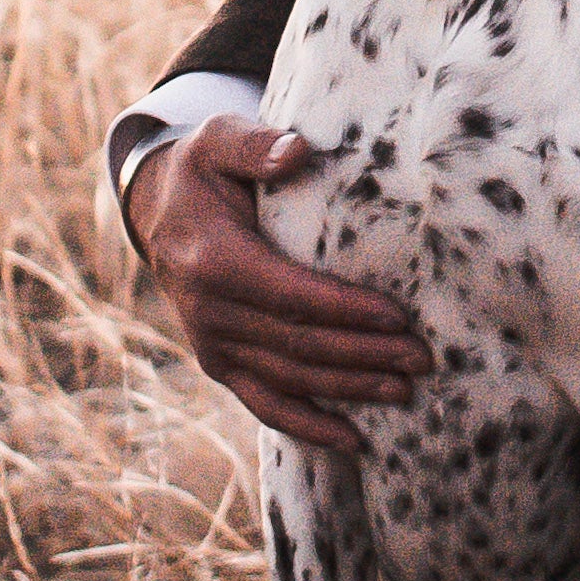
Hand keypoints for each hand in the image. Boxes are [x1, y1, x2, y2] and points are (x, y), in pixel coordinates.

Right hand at [124, 117, 426, 457]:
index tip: (398, 317)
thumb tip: (297, 152)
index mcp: (214, 261)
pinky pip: (265, 403)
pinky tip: (353, 440)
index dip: (344, 311)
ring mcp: (213, 345)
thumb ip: (255, 145)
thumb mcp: (217, 140)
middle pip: (298, 343)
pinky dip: (307, 425)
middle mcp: (210, 313)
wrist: (157, 213)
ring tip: (405, 390)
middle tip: (422, 358)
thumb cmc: (202, 171)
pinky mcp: (220, 364)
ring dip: (349, 389)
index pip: (290, 295)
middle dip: (364, 354)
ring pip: (290, 377)